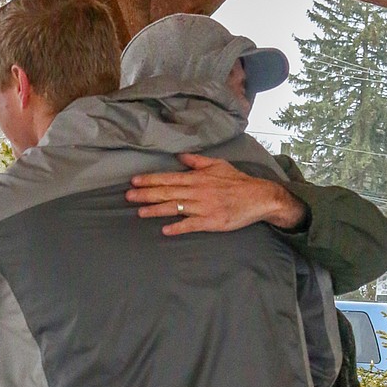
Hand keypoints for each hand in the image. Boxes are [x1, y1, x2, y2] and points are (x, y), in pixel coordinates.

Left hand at [125, 153, 306, 235]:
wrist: (259, 197)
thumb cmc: (237, 181)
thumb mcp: (218, 165)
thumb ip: (197, 162)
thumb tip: (180, 156)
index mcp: (198, 178)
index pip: (169, 178)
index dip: (151, 180)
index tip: (134, 182)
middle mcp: (198, 191)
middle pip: (168, 192)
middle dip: (146, 194)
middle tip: (127, 196)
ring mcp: (204, 207)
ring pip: (175, 208)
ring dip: (156, 210)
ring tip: (139, 212)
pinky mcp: (211, 221)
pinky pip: (191, 225)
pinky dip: (178, 227)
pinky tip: (165, 230)